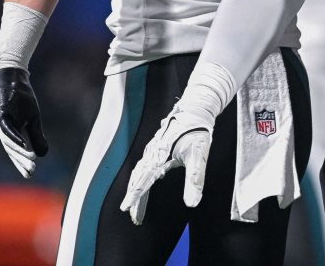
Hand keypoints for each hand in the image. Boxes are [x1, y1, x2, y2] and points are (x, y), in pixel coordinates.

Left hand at [0, 67, 47, 177]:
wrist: (13, 77)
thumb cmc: (21, 98)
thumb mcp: (32, 118)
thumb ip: (36, 136)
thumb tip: (43, 154)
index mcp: (9, 132)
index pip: (15, 150)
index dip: (21, 162)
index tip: (30, 174)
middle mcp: (2, 129)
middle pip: (11, 149)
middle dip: (20, 161)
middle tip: (30, 173)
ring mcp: (0, 122)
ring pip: (8, 141)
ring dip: (19, 152)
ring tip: (31, 162)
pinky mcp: (0, 112)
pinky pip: (7, 128)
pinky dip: (14, 137)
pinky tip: (22, 144)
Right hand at [120, 103, 212, 224]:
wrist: (196, 109)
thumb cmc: (197, 131)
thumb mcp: (199, 156)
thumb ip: (195, 180)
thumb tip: (192, 204)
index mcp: (158, 156)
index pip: (144, 181)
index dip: (135, 196)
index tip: (126, 208)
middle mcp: (152, 153)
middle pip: (138, 179)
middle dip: (135, 198)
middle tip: (132, 216)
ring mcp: (153, 150)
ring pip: (140, 174)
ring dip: (137, 190)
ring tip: (135, 207)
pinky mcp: (157, 148)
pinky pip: (145, 167)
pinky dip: (142, 179)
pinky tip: (143, 186)